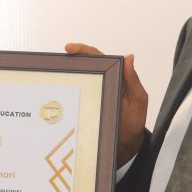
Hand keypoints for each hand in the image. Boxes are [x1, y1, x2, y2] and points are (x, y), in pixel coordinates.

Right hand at [65, 43, 147, 163]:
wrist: (126, 143)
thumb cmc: (134, 120)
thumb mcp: (137, 99)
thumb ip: (132, 80)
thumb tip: (129, 57)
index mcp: (114, 76)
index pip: (98, 57)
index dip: (83, 50)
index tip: (70, 48)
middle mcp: (101, 83)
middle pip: (82, 66)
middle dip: (68, 60)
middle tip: (58, 61)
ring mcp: (91, 95)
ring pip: (75, 81)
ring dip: (64, 76)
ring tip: (54, 75)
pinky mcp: (84, 108)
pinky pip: (72, 98)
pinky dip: (64, 95)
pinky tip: (55, 96)